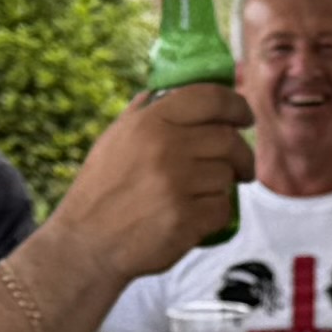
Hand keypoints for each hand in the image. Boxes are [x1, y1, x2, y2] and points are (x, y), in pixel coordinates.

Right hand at [49, 84, 253, 280]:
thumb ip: (145, 111)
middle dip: (242, 154)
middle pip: (229, 140)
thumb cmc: (102, 188)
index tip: (244, 116)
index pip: (212, 98)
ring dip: (223, 186)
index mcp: (150, 122)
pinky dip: (216, 213)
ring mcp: (177, 185)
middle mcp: (166, 148)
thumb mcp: (115, 138)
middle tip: (241, 166)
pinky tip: (197, 215)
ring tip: (203, 193)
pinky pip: (223, 209)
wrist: (87, 243)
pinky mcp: (186, 219)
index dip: (237, 105)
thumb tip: (174, 88)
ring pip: (227, 176)